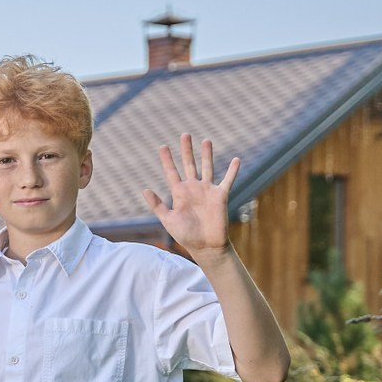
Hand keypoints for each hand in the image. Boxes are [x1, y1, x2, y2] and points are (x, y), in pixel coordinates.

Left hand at [142, 134, 239, 263]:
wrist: (206, 246)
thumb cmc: (186, 235)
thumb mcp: (168, 220)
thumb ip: (157, 205)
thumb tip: (144, 189)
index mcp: (179, 193)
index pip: (171, 172)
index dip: (167, 159)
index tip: (162, 146)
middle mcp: (193, 188)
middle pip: (189, 164)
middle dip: (186, 150)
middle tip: (185, 134)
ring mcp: (207, 190)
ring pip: (207, 167)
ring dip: (207, 154)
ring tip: (205, 140)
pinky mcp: (221, 196)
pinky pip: (227, 180)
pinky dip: (232, 171)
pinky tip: (237, 159)